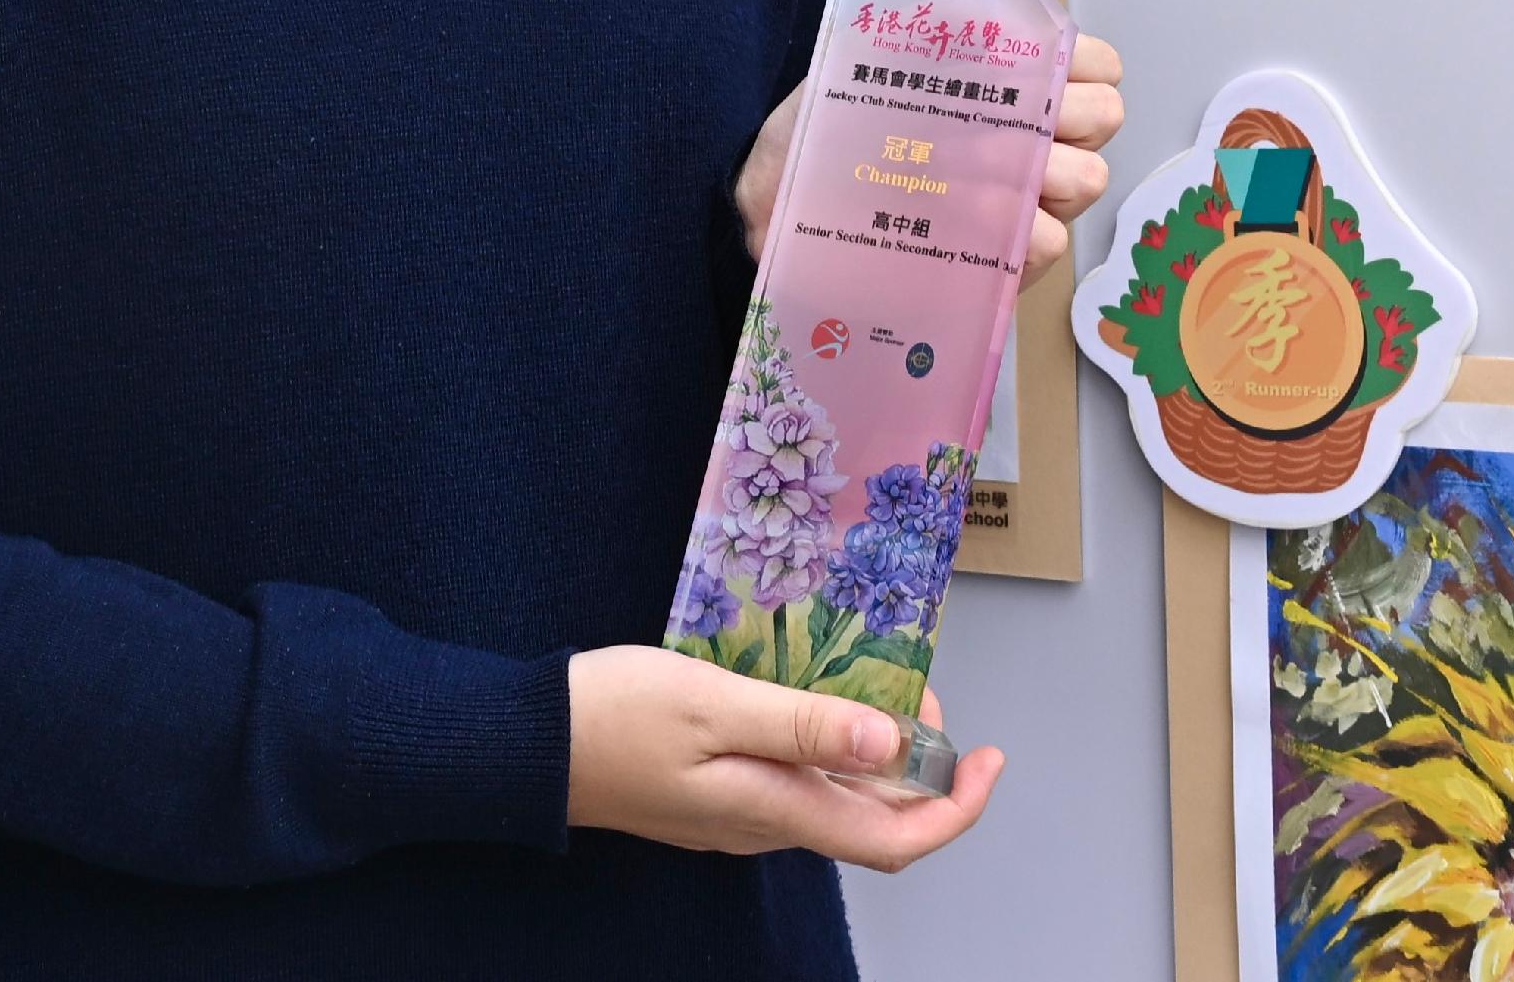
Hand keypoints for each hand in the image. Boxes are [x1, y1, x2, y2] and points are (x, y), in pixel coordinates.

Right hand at [567, 648, 999, 867]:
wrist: (526, 746)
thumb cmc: (613, 716)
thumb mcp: (716, 704)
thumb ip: (806, 727)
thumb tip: (896, 749)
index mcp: (776, 810)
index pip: (896, 840)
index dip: (957, 808)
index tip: (988, 758)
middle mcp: (767, 823)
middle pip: (873, 815)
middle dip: (918, 758)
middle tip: (918, 684)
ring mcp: (739, 810)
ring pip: (835, 793)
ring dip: (872, 744)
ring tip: (874, 674)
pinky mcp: (716, 790)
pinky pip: (795, 775)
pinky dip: (827, 737)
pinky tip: (813, 686)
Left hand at [735, 33, 1124, 270]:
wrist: (780, 194)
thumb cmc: (833, 121)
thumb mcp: (868, 52)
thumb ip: (925, 25)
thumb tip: (971, 9)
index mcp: (1015, 89)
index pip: (1098, 65)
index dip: (1084, 61)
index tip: (1045, 62)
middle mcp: (1036, 145)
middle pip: (1105, 115)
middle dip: (1070, 109)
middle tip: (1020, 114)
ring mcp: (1027, 206)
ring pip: (1088, 176)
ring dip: (1046, 164)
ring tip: (980, 163)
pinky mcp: (1005, 263)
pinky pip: (1050, 240)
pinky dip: (1017, 222)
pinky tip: (967, 214)